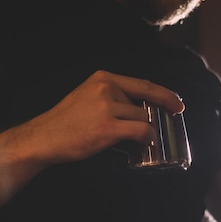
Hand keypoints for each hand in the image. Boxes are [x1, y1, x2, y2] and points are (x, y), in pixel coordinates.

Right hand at [21, 70, 184, 164]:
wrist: (44, 137)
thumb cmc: (66, 122)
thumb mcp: (88, 97)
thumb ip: (112, 97)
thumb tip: (140, 110)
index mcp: (103, 78)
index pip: (142, 84)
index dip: (164, 93)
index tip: (176, 101)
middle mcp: (106, 88)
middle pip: (145, 101)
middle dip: (163, 108)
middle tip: (176, 113)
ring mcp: (107, 107)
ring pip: (142, 118)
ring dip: (147, 130)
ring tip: (141, 140)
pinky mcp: (107, 127)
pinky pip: (140, 131)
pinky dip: (147, 138)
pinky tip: (146, 143)